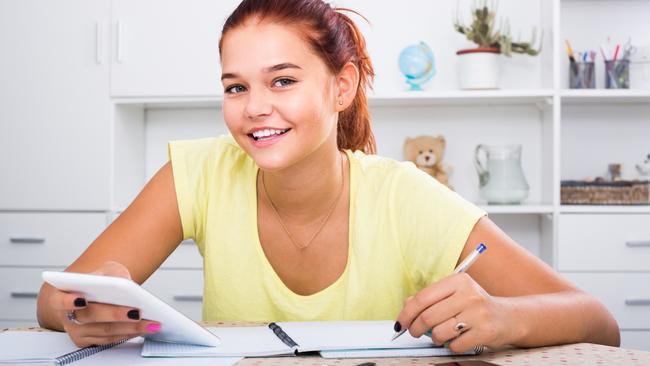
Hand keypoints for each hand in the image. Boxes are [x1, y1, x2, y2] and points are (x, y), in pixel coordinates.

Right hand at [49, 261, 160, 346]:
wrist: (91, 293)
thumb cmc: (96, 281)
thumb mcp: (105, 269)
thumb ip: (112, 272)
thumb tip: (124, 282)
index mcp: (61, 295)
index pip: (60, 301)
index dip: (68, 302)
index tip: (81, 299)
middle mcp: (66, 316)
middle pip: (90, 317)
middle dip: (116, 315)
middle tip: (137, 312)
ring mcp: (76, 331)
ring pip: (104, 332)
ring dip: (129, 328)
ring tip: (150, 323)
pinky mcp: (87, 341)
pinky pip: (109, 340)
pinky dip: (128, 334)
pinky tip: (143, 328)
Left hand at [395, 273, 515, 352]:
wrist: (508, 317)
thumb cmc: (474, 306)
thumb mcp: (454, 295)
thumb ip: (430, 299)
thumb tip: (406, 309)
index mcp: (458, 281)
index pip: (423, 297)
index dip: (407, 312)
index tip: (401, 322)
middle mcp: (469, 295)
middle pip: (428, 316)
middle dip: (416, 328)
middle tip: (414, 332)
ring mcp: (478, 313)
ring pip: (439, 332)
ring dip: (434, 338)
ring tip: (440, 335)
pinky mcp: (485, 332)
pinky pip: (455, 345)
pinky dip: (451, 346)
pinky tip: (457, 339)